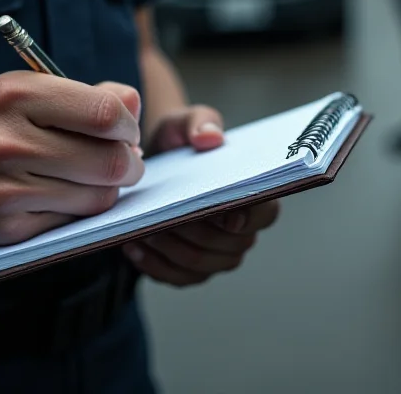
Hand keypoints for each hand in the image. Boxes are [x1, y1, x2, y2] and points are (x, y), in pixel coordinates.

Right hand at [0, 74, 144, 245]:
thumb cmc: (6, 122)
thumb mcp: (38, 93)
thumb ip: (94, 97)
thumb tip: (133, 107)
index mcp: (17, 95)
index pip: (105, 114)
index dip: (128, 125)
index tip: (128, 131)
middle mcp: (7, 142)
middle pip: (109, 161)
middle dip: (131, 162)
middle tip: (129, 160)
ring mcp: (3, 188)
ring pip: (98, 196)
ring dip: (110, 188)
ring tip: (98, 175)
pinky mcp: (5, 226)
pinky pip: (73, 221)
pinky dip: (80, 208)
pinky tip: (66, 193)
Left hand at [123, 104, 278, 285]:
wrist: (155, 163)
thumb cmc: (178, 142)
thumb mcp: (184, 122)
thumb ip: (200, 121)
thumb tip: (210, 137)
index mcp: (253, 192)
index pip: (266, 212)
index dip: (250, 217)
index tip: (224, 214)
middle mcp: (242, 230)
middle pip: (230, 245)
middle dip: (196, 232)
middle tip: (164, 217)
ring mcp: (218, 254)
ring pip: (200, 264)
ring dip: (171, 249)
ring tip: (143, 229)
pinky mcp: (191, 270)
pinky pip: (178, 278)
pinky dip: (155, 265)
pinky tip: (134, 244)